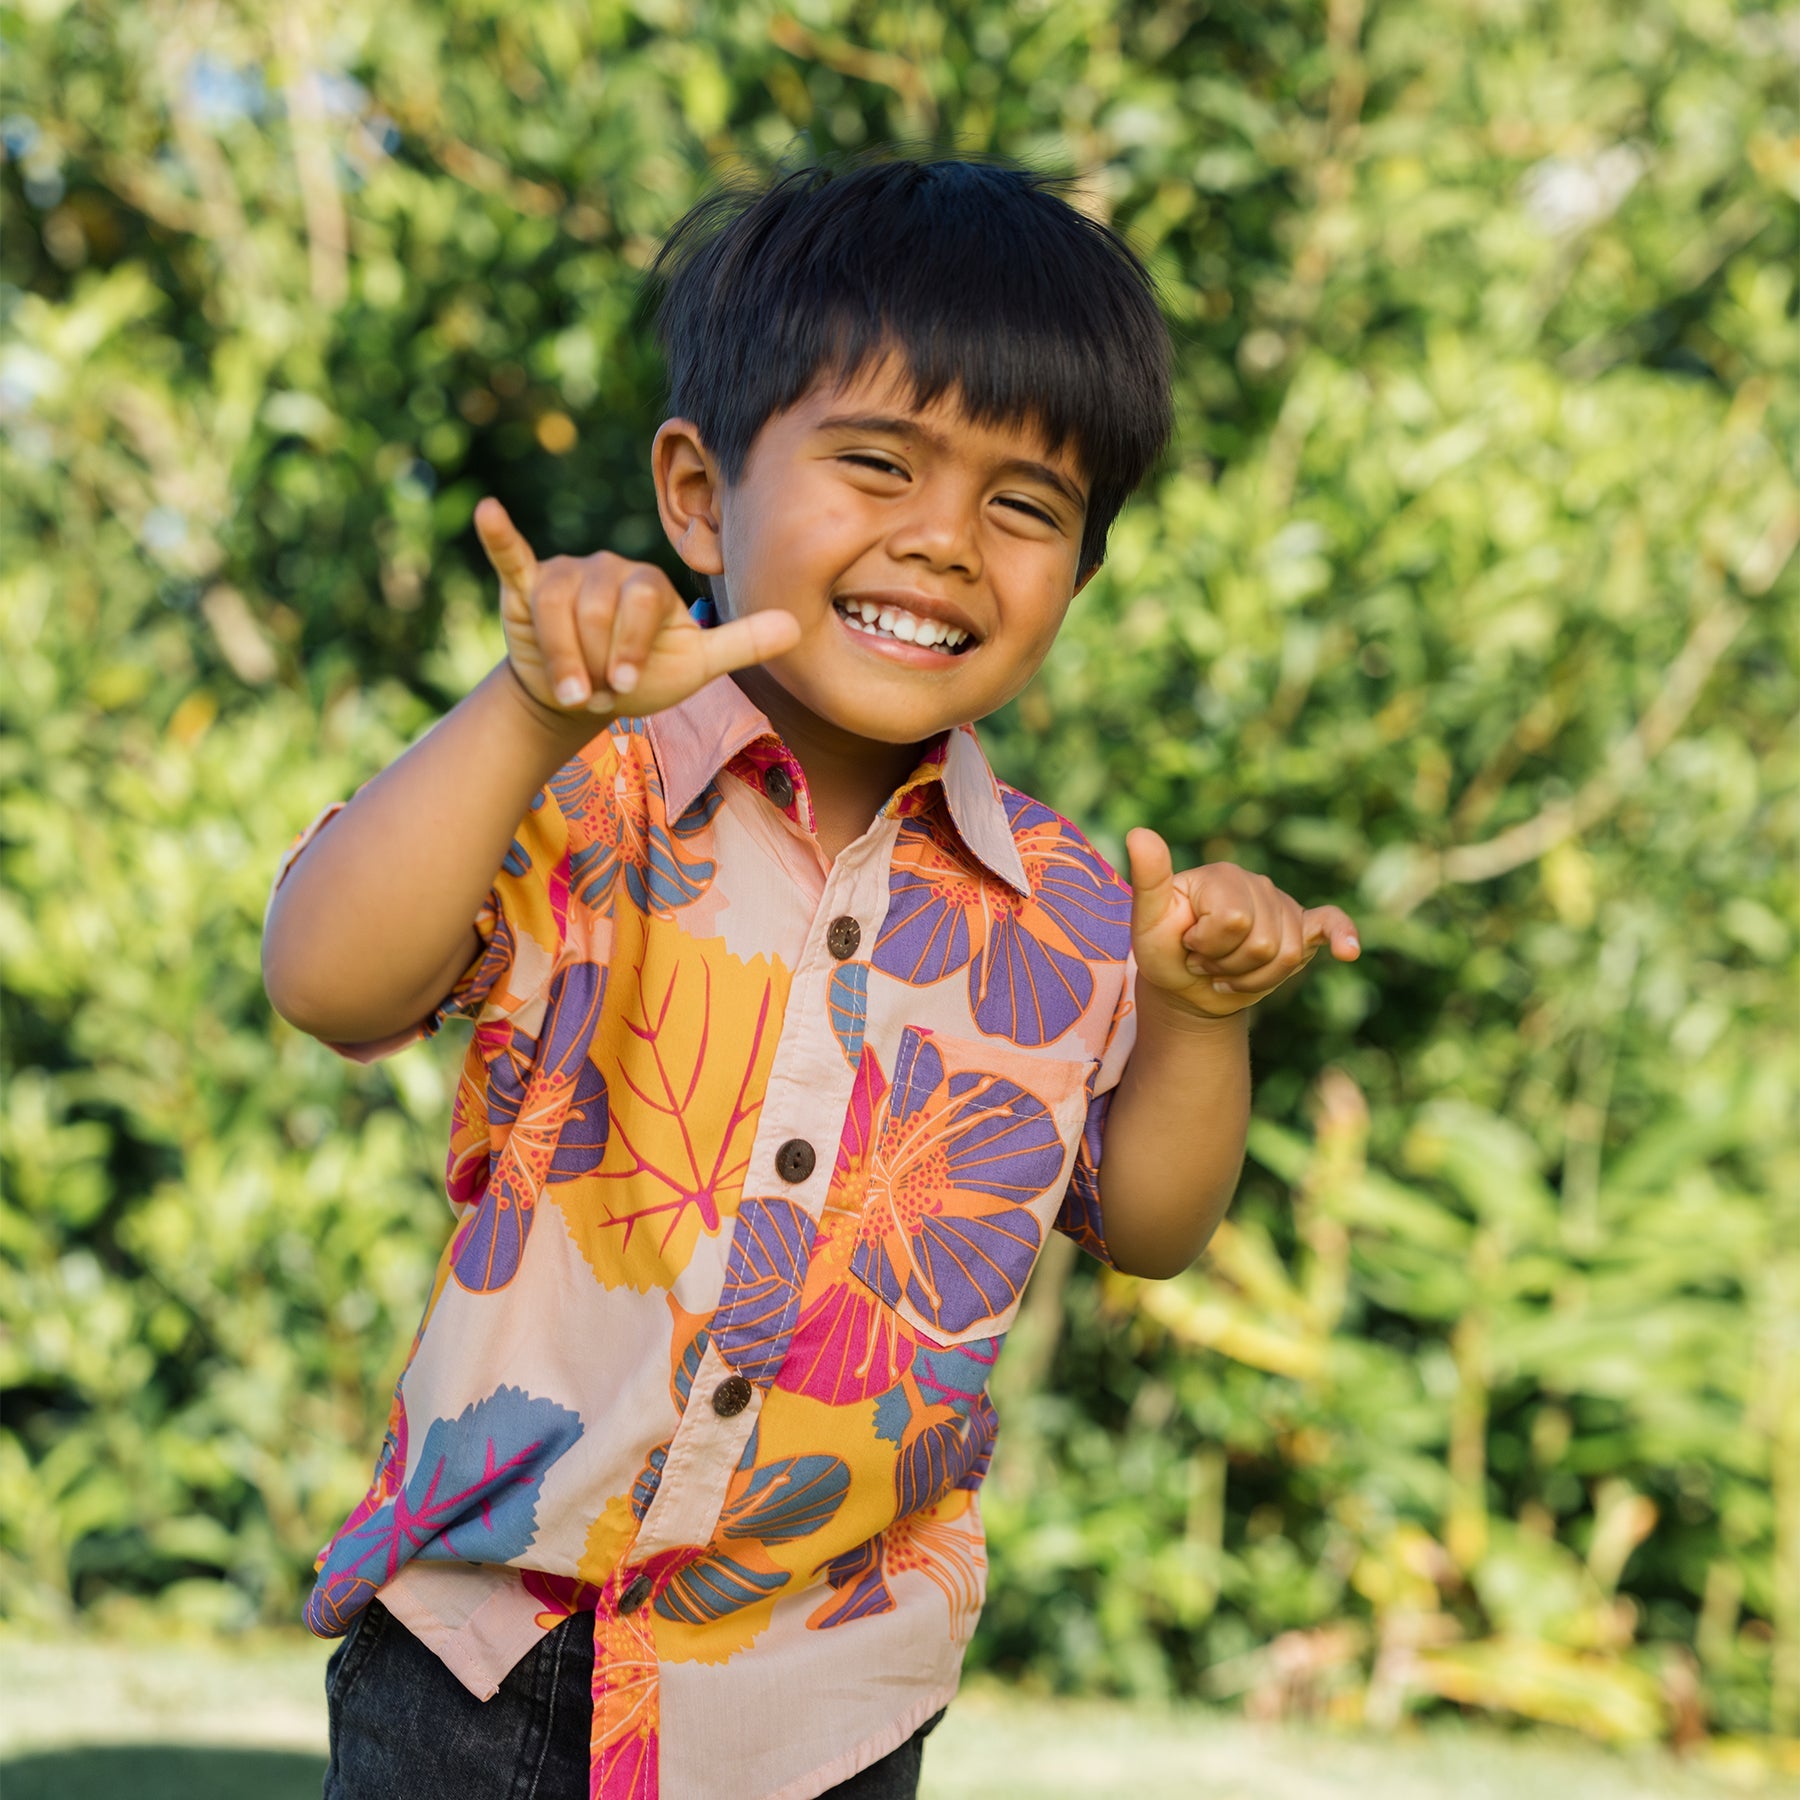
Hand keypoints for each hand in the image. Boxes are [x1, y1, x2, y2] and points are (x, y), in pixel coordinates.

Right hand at [474, 498, 801, 718]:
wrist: (584, 696)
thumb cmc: (640, 676)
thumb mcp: (696, 665)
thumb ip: (740, 642)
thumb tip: (797, 625)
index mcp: (649, 584)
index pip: (641, 605)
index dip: (629, 648)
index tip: (624, 688)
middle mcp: (607, 569)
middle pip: (596, 608)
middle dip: (596, 661)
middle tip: (597, 690)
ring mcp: (565, 574)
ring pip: (554, 608)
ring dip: (561, 657)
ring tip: (569, 688)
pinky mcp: (526, 586)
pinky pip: (512, 558)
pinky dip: (499, 538)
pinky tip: (487, 511)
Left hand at [1125, 827, 1359, 1017]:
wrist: (1186, 985)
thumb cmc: (1164, 950)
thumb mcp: (1148, 921)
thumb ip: (1149, 880)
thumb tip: (1138, 833)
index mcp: (1221, 875)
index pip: (1233, 922)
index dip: (1208, 946)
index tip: (1187, 943)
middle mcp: (1255, 882)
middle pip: (1262, 942)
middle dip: (1229, 966)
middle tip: (1205, 961)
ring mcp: (1282, 904)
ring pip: (1286, 956)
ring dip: (1251, 978)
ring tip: (1225, 969)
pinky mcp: (1301, 928)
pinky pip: (1329, 925)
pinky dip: (1342, 936)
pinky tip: (1348, 949)